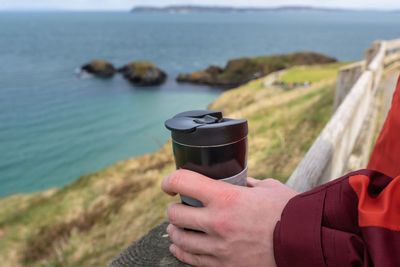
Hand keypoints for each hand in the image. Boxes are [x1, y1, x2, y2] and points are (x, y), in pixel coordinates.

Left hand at [161, 169, 297, 266]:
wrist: (307, 244)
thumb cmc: (290, 213)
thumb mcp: (268, 188)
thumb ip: (248, 184)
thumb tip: (239, 181)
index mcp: (226, 197)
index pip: (183, 181)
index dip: (170, 180)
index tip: (168, 183)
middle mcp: (217, 222)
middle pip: (175, 213)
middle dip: (173, 208)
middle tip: (178, 205)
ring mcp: (219, 248)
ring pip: (179, 239)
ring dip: (174, 231)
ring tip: (176, 227)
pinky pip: (192, 260)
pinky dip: (181, 252)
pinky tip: (179, 248)